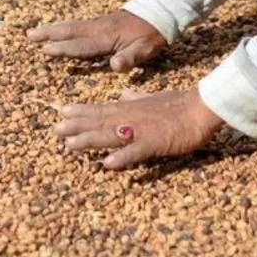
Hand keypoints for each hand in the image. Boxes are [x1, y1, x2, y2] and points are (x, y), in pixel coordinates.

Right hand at [27, 10, 166, 71]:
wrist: (160, 12)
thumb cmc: (153, 35)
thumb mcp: (146, 49)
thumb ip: (130, 58)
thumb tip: (114, 65)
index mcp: (107, 37)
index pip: (82, 45)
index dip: (64, 49)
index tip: (46, 50)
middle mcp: (99, 27)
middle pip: (70, 30)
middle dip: (49, 33)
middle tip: (29, 36)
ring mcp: (99, 23)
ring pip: (71, 26)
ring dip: (53, 29)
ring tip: (35, 32)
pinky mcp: (101, 22)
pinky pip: (78, 25)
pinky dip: (64, 27)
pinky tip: (58, 31)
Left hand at [55, 89, 223, 169]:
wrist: (201, 108)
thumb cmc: (180, 104)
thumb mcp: (153, 97)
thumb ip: (136, 97)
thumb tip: (123, 92)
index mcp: (131, 107)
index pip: (101, 108)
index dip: (81, 111)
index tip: (62, 112)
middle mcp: (131, 117)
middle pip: (99, 121)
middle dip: (77, 126)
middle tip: (55, 130)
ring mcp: (141, 130)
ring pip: (110, 135)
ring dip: (90, 140)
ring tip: (70, 146)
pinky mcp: (154, 142)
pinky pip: (135, 151)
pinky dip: (121, 157)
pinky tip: (107, 164)